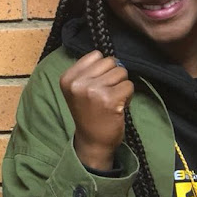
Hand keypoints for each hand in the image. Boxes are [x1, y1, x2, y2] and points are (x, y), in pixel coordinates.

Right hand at [59, 50, 132, 170]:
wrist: (92, 141)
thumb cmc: (88, 113)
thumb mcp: (78, 89)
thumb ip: (90, 71)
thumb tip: (115, 59)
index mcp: (68, 78)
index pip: (96, 55)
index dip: (102, 68)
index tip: (97, 84)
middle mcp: (78, 83)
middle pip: (110, 61)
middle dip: (113, 76)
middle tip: (106, 94)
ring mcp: (93, 91)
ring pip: (121, 72)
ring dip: (121, 85)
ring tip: (112, 100)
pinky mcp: (109, 99)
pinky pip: (129, 85)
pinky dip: (128, 95)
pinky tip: (118, 106)